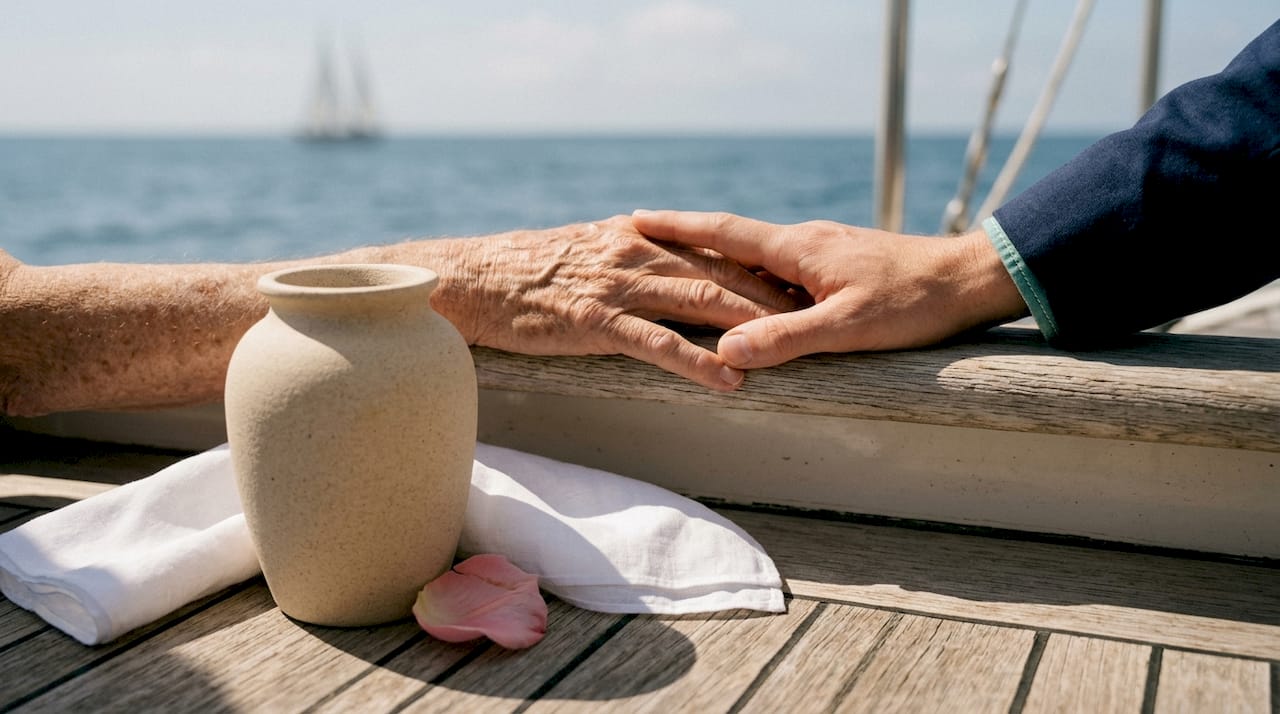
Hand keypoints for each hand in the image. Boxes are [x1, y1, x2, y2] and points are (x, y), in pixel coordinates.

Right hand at [428, 216, 801, 390]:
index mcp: (642, 238)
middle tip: (821, 313)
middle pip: (723, 271)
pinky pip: (659, 342)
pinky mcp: (599, 321)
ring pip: (702, 301)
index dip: (764, 263)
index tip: (805, 280)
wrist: (477, 278)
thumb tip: (673, 265)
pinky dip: (699, 360)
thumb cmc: (532, 271)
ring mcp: (621, 287)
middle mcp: (640, 255)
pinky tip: (731, 378)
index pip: (717, 246)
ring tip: (796, 344)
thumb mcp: (590, 249)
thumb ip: (636, 255)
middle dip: (776, 293)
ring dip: (752, 322)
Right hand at [631, 210, 1026, 368]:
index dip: (677, 227)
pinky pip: (779, 266)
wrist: (970, 279)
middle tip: (641, 238)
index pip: (723, 232)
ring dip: (716, 256)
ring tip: (679, 265)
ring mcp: (823, 249)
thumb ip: (786, 338)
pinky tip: (746, 291)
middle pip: (731, 237)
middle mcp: (804, 241)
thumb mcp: (849, 327)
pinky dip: (749, 273)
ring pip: (755, 253)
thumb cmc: (914, 302)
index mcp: (798, 249)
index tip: (636, 219)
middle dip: (685, 238)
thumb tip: (726, 351)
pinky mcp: (839, 263)